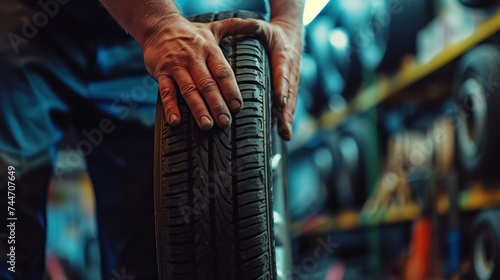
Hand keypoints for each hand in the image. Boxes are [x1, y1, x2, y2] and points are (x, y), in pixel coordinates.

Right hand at [142, 13, 260, 129]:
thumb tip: (257, 24)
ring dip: (198, 109)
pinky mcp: (161, 73)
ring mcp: (176, 66)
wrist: (158, 25)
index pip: (223, 72)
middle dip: (217, 104)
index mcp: (209, 50)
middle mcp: (194, 58)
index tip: (237, 107)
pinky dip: (171, 107)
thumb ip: (236, 27)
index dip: (231, 90)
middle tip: (225, 122)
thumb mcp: (214, 28)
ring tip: (207, 125)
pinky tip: (176, 121)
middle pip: (208, 84)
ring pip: (189, 90)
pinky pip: (166, 92)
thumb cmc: (190, 33)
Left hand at [256, 19, 302, 140]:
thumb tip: (245, 24)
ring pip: (291, 103)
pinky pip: (289, 105)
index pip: (283, 76)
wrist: (291, 34)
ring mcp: (292, 83)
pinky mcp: (290, 88)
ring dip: (288, 120)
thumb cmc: (274, 33)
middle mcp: (290, 73)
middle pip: (289, 96)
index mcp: (283, 59)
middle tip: (283, 128)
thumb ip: (253, 27)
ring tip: (285, 135)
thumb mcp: (263, 27)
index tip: (280, 103)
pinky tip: (282, 132)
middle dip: (286, 113)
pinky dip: (286, 118)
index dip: (282, 90)